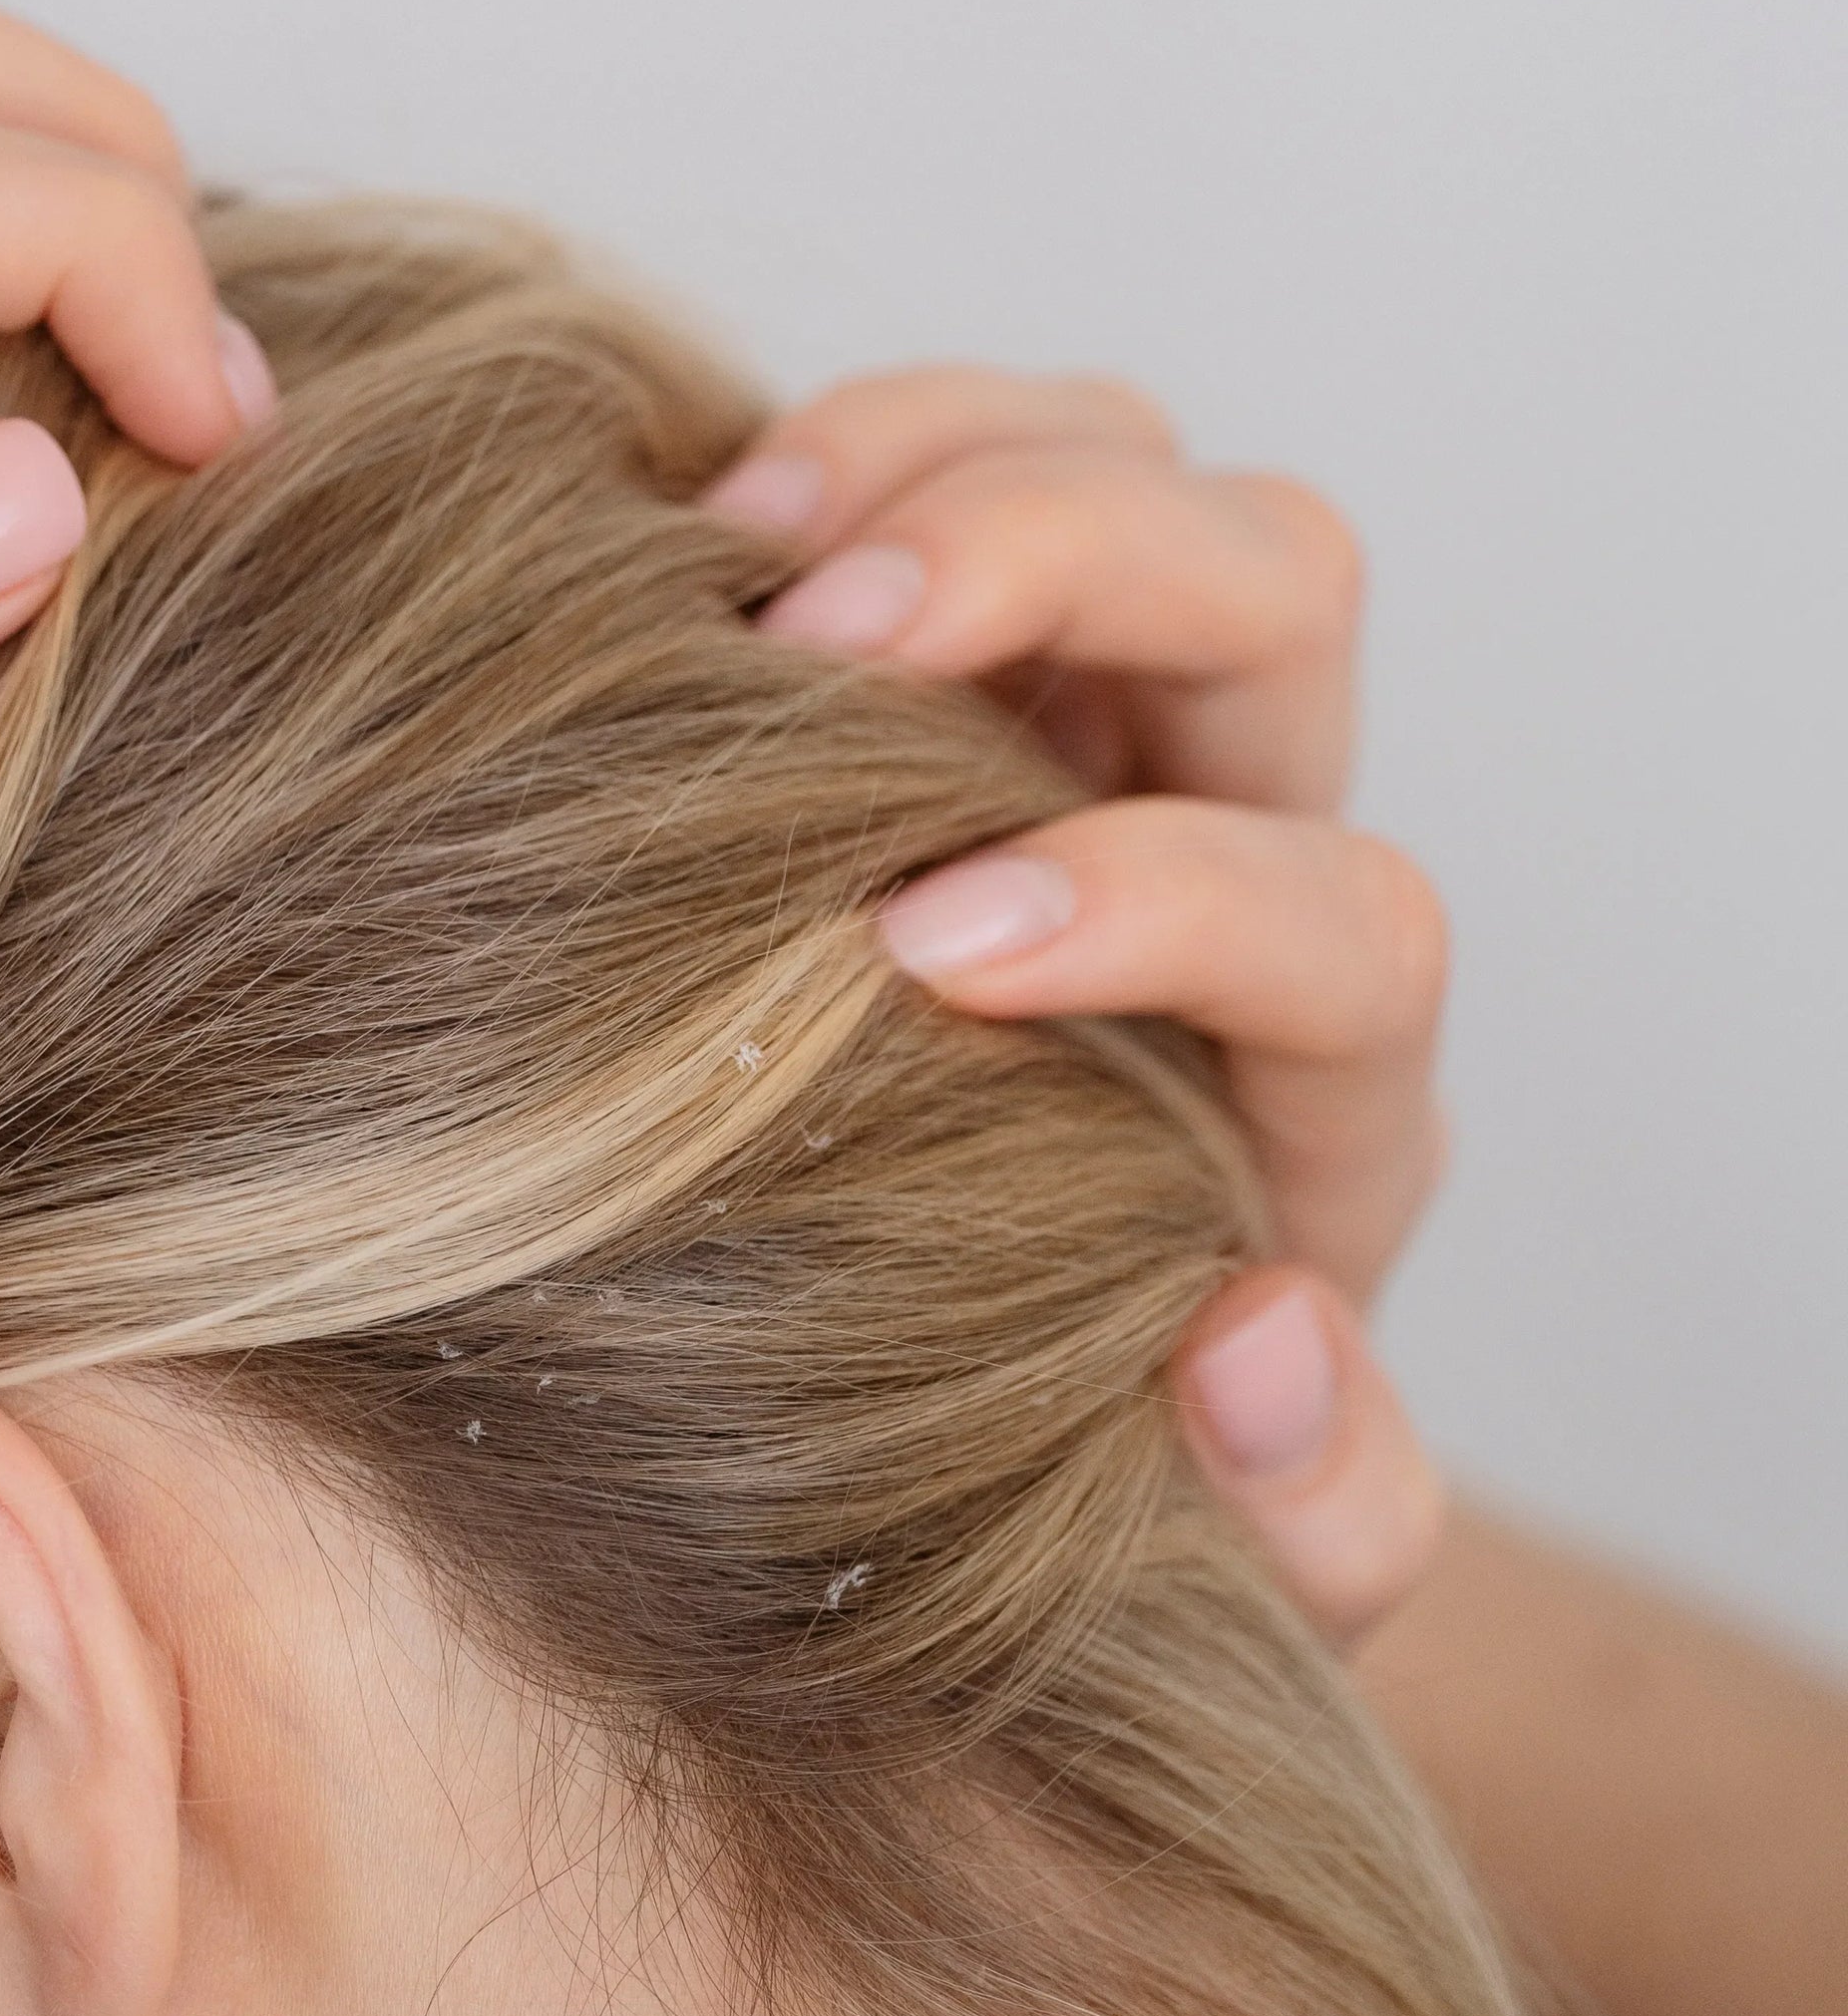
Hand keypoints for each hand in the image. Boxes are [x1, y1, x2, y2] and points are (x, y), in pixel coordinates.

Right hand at [710, 369, 1445, 1644]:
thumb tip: (1257, 1336)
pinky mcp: (931, 648)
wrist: (944, 1401)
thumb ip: (1305, 1521)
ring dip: (932, 451)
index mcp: (1317, 1078)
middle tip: (813, 645)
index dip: (1163, 898)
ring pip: (1127, 453)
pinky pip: (939, 448)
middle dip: (1060, 561)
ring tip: (725, 548)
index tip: (923, 954)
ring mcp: (1089, 716)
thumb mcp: (1212, 1568)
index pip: (1348, 919)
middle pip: (1277, 587)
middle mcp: (1234, 844)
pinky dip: (824, 450)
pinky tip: (669, 533)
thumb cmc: (1077, 1479)